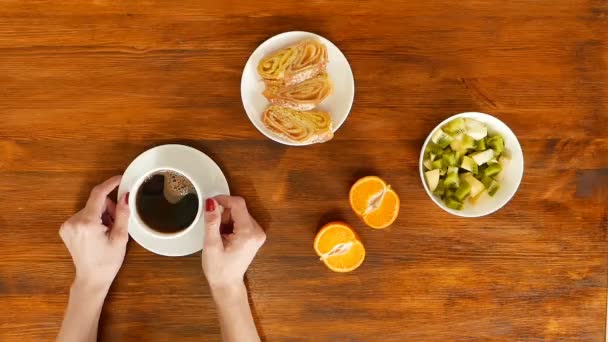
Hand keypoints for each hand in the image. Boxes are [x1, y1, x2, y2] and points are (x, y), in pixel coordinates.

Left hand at [59, 176, 129, 291]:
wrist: (91, 278)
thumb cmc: (108, 261)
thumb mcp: (120, 237)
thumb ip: (123, 214)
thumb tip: (126, 195)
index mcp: (87, 223)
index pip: (98, 194)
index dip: (110, 183)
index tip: (121, 178)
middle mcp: (73, 221)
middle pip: (96, 202)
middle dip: (109, 208)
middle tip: (118, 223)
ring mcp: (67, 225)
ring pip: (91, 209)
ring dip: (102, 215)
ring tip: (108, 231)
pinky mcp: (66, 228)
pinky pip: (84, 215)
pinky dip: (94, 219)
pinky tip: (99, 233)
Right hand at [202, 195, 265, 290]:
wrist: (227, 285)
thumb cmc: (219, 269)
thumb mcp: (211, 245)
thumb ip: (212, 222)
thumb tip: (211, 202)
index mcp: (248, 232)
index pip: (238, 203)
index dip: (222, 200)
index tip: (209, 204)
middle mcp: (257, 231)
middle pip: (239, 208)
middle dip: (224, 214)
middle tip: (214, 230)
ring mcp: (258, 233)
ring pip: (239, 213)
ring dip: (226, 220)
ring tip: (219, 236)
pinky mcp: (254, 236)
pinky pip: (241, 221)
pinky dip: (231, 224)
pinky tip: (225, 238)